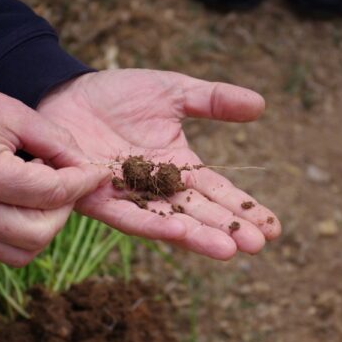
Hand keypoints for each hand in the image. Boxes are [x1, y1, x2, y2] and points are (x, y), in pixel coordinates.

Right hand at [0, 63, 108, 265]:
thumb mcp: (11, 111)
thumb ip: (55, 140)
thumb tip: (85, 165)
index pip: (54, 194)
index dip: (84, 182)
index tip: (97, 171)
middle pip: (43, 233)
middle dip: (65, 208)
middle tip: (65, 180)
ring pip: (24, 252)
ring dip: (46, 226)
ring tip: (43, 192)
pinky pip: (3, 249)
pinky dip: (24, 233)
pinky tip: (24, 202)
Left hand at [37, 69, 280, 259]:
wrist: (67, 92)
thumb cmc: (119, 94)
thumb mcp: (173, 92)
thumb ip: (212, 100)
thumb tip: (261, 105)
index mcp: (180, 166)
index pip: (219, 192)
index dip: (244, 209)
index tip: (274, 228)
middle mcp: (158, 188)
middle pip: (200, 212)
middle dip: (229, 229)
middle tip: (258, 245)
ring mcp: (130, 196)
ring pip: (169, 220)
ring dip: (198, 235)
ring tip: (228, 249)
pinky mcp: (98, 197)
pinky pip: (129, 215)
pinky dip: (153, 224)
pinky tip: (180, 231)